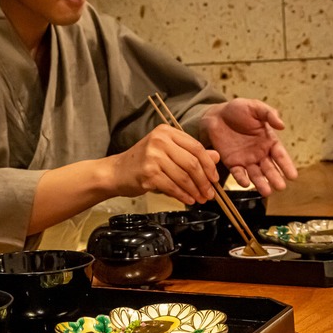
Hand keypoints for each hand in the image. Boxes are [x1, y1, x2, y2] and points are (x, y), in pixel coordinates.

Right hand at [105, 124, 220, 204]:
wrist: (116, 172)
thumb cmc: (143, 162)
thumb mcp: (167, 152)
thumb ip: (191, 153)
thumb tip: (216, 157)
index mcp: (166, 132)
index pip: (195, 147)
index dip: (209, 164)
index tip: (215, 178)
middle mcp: (159, 141)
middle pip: (191, 162)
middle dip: (204, 181)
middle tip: (210, 193)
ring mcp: (153, 156)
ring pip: (183, 177)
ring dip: (195, 191)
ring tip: (200, 199)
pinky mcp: (148, 173)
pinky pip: (172, 187)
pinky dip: (183, 195)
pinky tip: (188, 200)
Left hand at [202, 99, 297, 194]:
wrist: (216, 115)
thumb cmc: (238, 110)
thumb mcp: (255, 107)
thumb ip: (269, 114)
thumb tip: (282, 125)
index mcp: (269, 141)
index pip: (280, 155)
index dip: (286, 165)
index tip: (293, 176)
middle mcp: (260, 153)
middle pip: (269, 168)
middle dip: (275, 178)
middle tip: (280, 187)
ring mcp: (246, 159)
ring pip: (256, 174)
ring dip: (261, 183)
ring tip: (266, 192)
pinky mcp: (232, 162)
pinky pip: (238, 173)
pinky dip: (241, 179)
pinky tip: (245, 183)